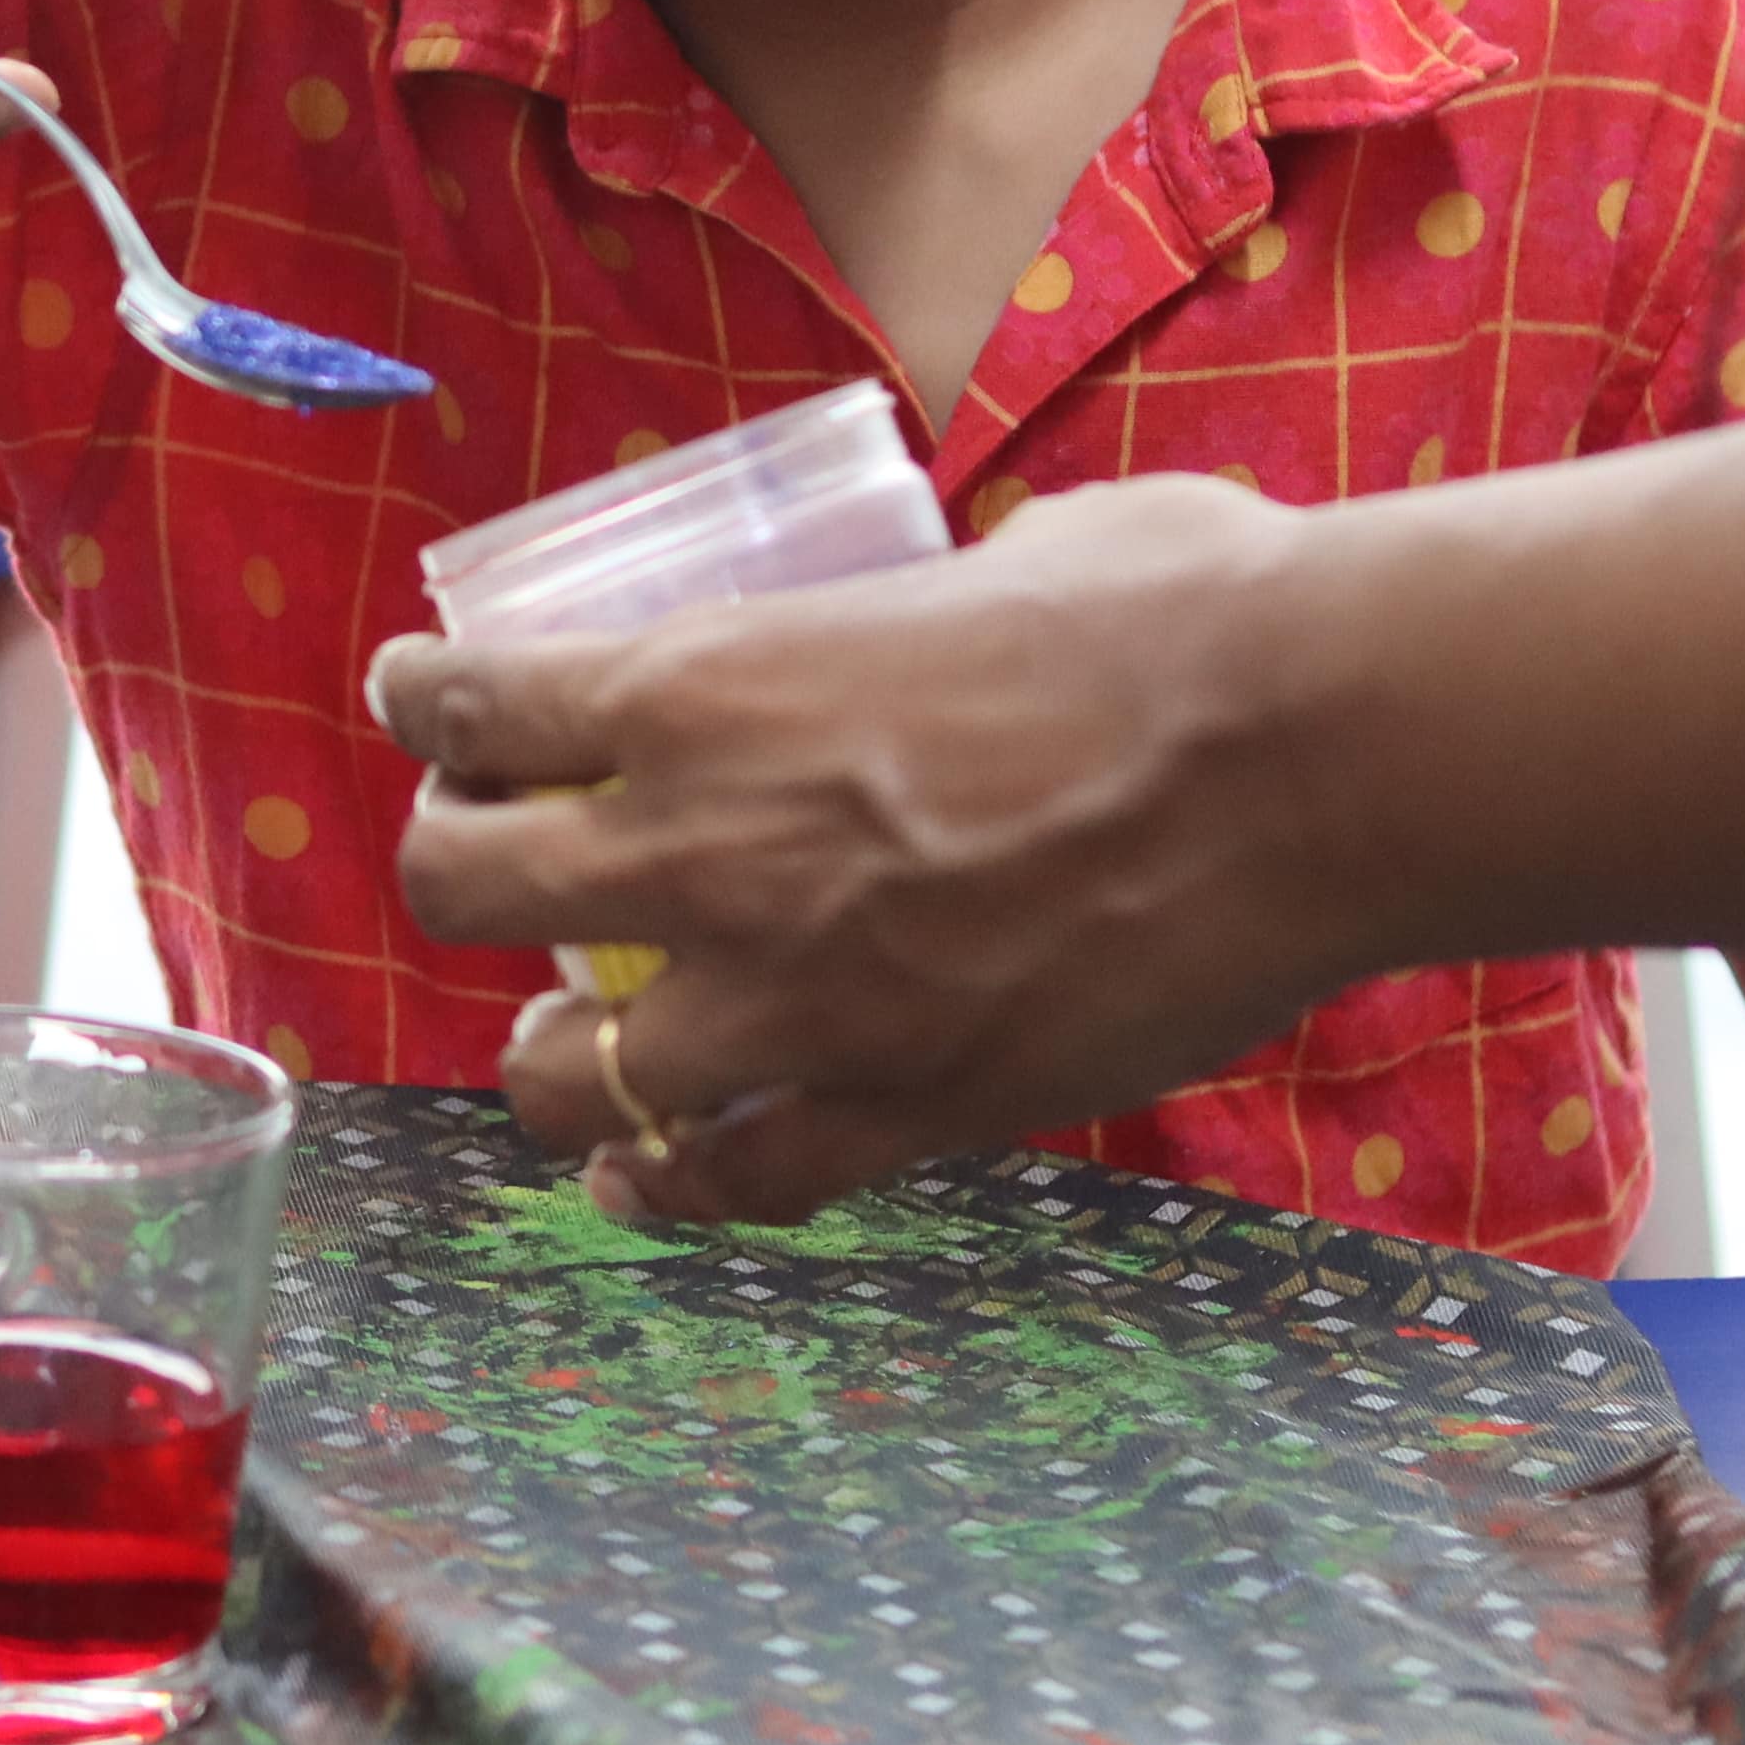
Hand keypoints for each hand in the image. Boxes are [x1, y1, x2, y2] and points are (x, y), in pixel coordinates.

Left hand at [385, 473, 1414, 1224]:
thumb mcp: (985, 558)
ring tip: (568, 1041)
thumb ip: (900, 606)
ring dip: (550, 1057)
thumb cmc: (1178, 609)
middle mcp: (710, 844)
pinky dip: (669, 1186)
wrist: (1321, 750)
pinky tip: (647, 1176)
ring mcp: (800, 996)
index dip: (423, 706)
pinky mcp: (906, 1107)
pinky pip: (731, 1182)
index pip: (468, 705)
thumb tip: (927, 611)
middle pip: (458, 889)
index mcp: (707, 682)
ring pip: (566, 1075)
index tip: (426, 707)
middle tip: (496, 864)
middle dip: (455, 874)